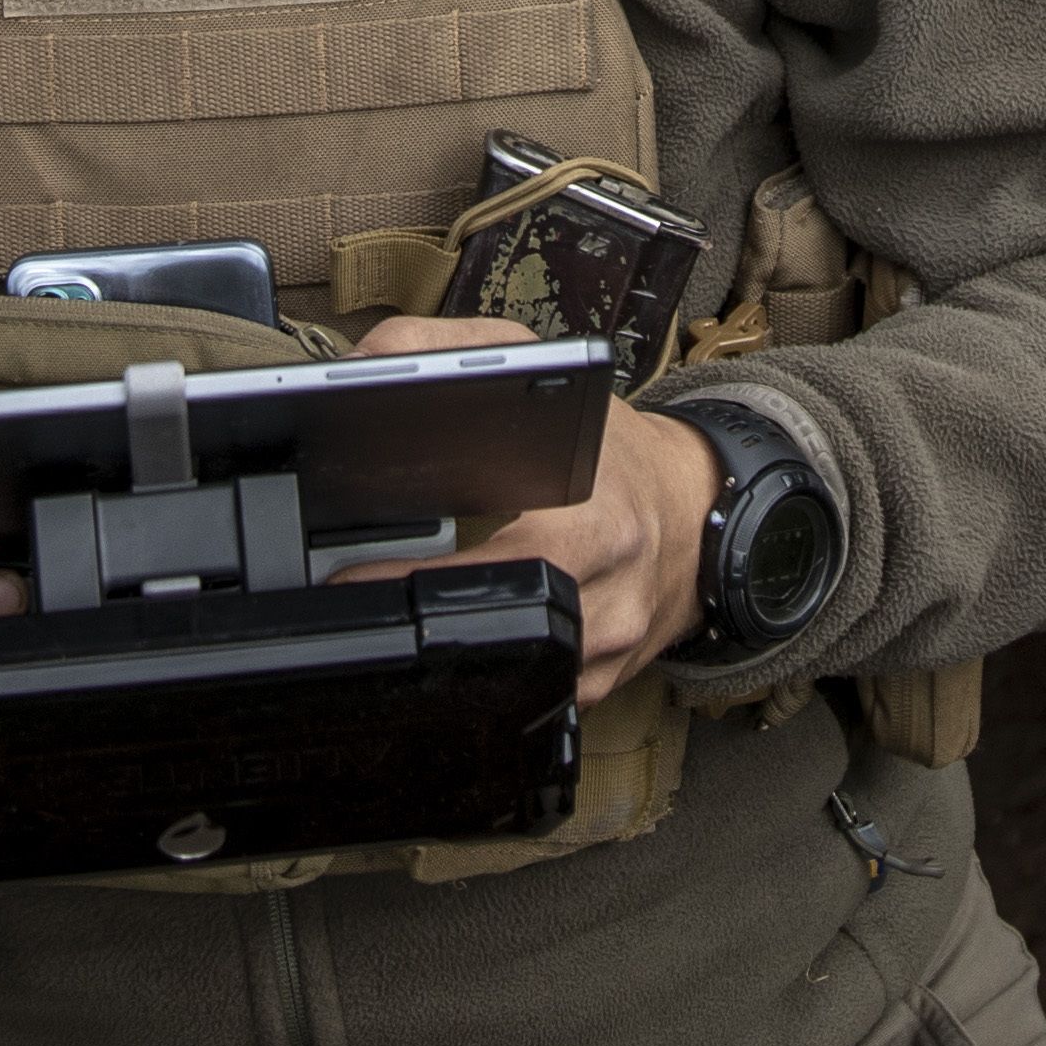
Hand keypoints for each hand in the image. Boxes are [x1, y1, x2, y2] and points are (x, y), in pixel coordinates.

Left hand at [353, 316, 719, 698]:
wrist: (695, 513)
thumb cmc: (617, 452)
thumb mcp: (545, 367)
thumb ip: (450, 348)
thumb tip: (362, 360)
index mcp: (596, 524)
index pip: (501, 567)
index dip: (418, 579)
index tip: (350, 575)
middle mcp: (607, 598)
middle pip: (494, 637)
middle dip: (414, 621)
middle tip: (349, 598)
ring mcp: (602, 655)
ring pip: (506, 680)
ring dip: (441, 653)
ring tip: (394, 611)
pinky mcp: (594, 689)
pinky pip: (526, 697)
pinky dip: (482, 674)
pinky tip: (453, 640)